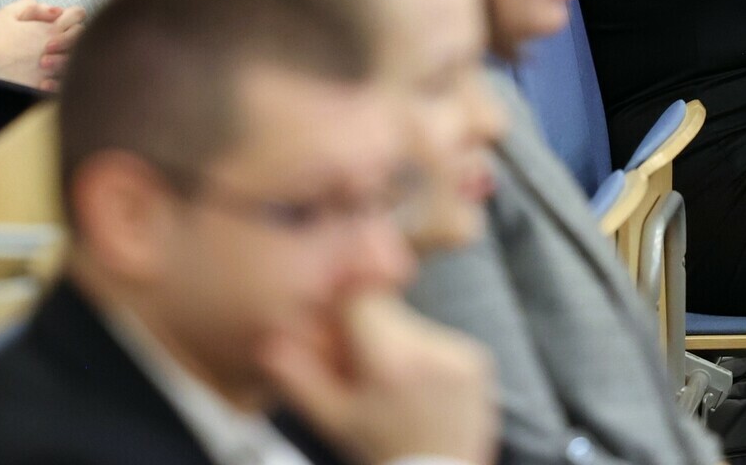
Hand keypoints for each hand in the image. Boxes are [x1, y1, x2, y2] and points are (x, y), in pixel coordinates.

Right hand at [0, 0, 81, 91]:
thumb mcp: (7, 13)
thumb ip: (31, 6)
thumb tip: (54, 9)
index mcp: (50, 28)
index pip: (78, 14)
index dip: (74, 16)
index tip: (65, 23)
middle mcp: (56, 47)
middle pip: (82, 38)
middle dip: (74, 37)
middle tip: (60, 43)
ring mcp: (53, 69)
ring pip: (76, 62)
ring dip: (69, 60)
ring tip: (53, 62)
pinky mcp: (45, 89)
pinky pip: (65, 85)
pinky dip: (61, 82)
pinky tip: (49, 80)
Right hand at [260, 294, 495, 464]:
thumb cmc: (380, 452)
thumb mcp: (333, 421)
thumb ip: (298, 378)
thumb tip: (267, 342)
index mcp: (388, 361)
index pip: (360, 295)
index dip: (345, 302)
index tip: (339, 323)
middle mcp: (428, 350)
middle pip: (386, 308)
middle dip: (369, 329)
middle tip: (365, 370)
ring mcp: (458, 353)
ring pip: (411, 323)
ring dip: (398, 343)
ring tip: (395, 388)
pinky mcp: (478, 360)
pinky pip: (440, 339)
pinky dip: (426, 356)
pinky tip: (421, 391)